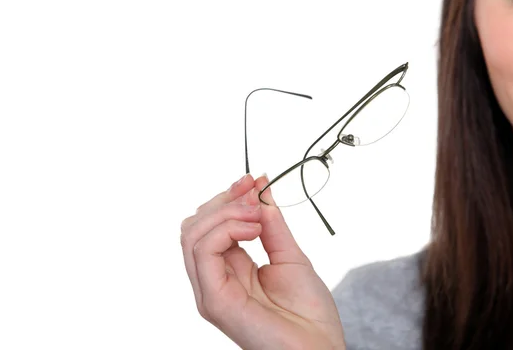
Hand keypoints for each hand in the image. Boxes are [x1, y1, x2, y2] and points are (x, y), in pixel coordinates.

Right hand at [181, 174, 345, 349]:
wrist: (320, 348)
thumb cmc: (308, 313)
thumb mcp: (289, 254)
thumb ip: (272, 223)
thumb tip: (260, 188)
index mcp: (229, 269)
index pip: (209, 224)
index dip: (228, 197)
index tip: (253, 179)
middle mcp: (214, 279)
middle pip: (195, 225)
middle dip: (223, 199)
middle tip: (252, 190)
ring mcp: (210, 291)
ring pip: (192, 234)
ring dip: (225, 211)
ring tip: (257, 215)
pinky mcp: (214, 300)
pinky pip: (203, 252)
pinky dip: (226, 229)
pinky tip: (252, 228)